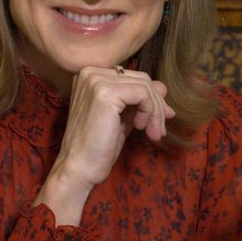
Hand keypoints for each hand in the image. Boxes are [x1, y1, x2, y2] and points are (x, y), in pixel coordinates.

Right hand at [34, 66, 174, 225]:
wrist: (79, 168)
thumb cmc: (98, 146)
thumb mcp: (123, 117)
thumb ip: (139, 100)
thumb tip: (162, 87)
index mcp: (91, 76)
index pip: (133, 78)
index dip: (152, 99)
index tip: (159, 121)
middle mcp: (91, 73)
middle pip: (142, 80)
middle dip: (157, 107)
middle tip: (159, 131)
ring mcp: (96, 80)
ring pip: (145, 87)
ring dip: (155, 113)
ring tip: (153, 133)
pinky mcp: (105, 92)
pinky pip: (142, 94)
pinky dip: (149, 112)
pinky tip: (139, 128)